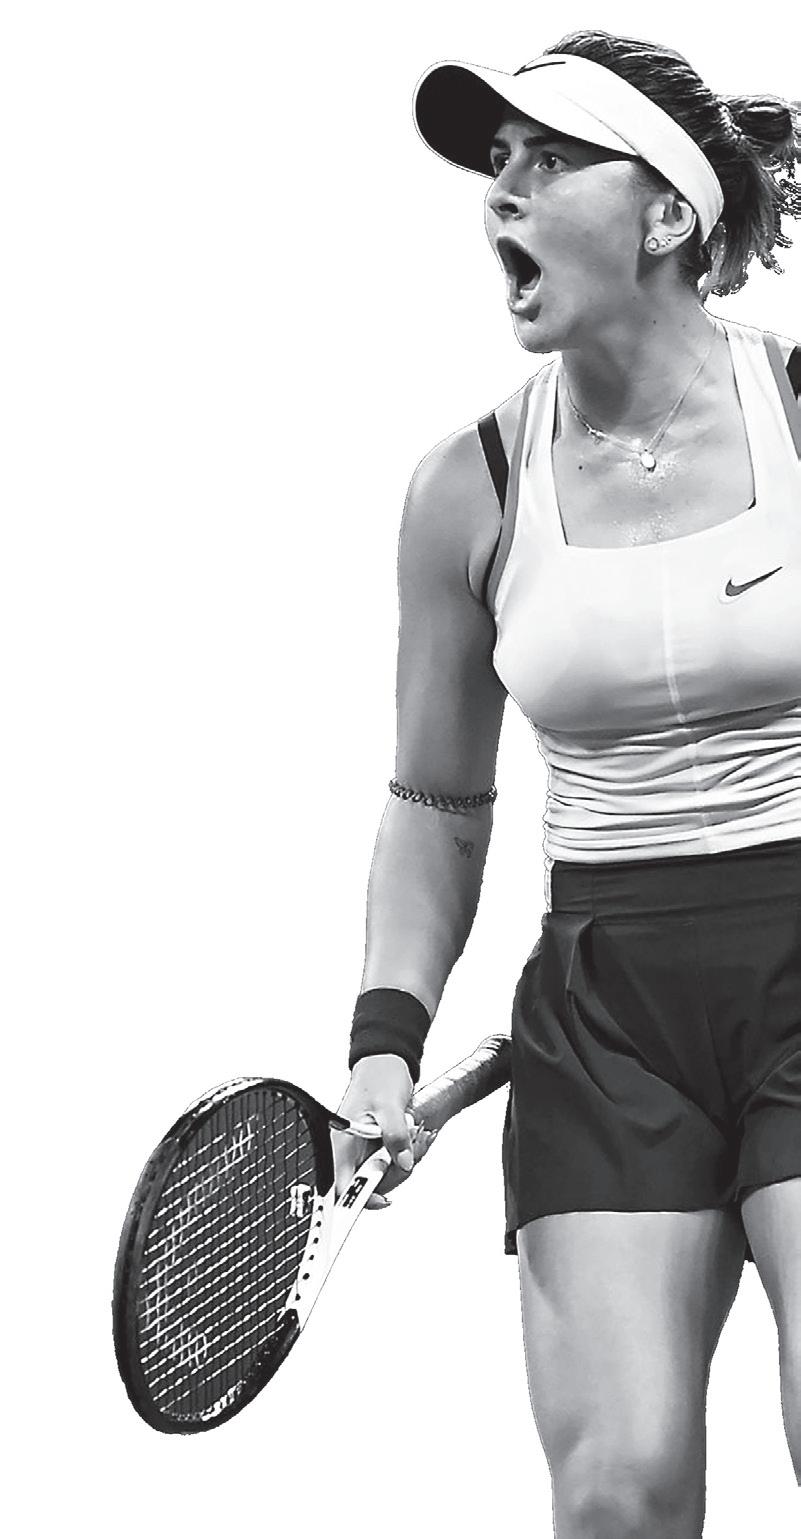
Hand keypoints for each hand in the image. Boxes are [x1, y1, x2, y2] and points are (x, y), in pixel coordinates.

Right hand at [333, 1054, 422, 1209]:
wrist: (385, 1062)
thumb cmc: (379, 1077)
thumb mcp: (390, 1106)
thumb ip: (395, 1136)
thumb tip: (403, 1163)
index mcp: (341, 1143)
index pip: (342, 1186)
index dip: (360, 1198)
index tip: (383, 1199)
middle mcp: (347, 1150)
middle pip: (366, 1186)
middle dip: (393, 1174)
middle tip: (408, 1152)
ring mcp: (360, 1150)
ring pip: (380, 1177)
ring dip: (401, 1163)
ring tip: (411, 1138)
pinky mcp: (372, 1148)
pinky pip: (387, 1165)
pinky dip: (402, 1156)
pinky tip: (409, 1139)